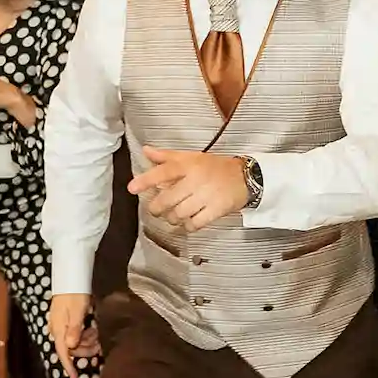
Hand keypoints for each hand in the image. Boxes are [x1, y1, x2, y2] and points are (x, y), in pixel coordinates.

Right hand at [48, 293, 101, 377]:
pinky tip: (92, 329)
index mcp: (59, 330)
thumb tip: (71, 347)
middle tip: (98, 344)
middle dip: (85, 350)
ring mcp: (61, 327)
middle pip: (71, 350)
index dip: (69, 366)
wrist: (71, 280)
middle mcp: (58, 330)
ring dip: (87, 342)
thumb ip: (74, 330)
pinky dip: (86, 335)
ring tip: (96, 333)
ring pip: (75, 343)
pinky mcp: (66, 323)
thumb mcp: (77, 312)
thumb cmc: (75, 295)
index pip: (63, 353)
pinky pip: (76, 335)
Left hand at [129, 146, 247, 231]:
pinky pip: (195, 224)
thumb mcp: (192, 157)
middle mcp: (196, 180)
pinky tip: (187, 222)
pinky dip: (187, 226)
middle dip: (157, 208)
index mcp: (189, 165)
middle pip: (168, 199)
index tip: (131, 188)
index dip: (146, 180)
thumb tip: (146, 151)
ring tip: (173, 215)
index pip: (164, 172)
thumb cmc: (214, 167)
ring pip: (179, 214)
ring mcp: (207, 196)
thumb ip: (167, 157)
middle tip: (156, 209)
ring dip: (172, 218)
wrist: (245, 177)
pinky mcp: (216, 210)